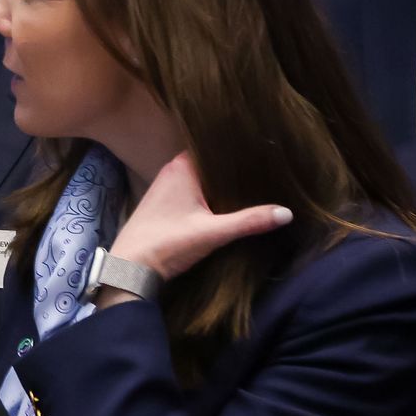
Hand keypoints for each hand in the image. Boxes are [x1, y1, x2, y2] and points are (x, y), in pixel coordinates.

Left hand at [107, 152, 292, 292]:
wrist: (129, 268)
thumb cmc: (167, 243)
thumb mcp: (213, 232)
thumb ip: (249, 221)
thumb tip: (286, 213)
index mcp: (181, 167)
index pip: (213, 147)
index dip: (235, 148)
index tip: (262, 149)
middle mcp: (171, 171)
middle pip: (208, 163)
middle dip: (231, 167)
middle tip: (264, 167)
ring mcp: (164, 188)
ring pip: (199, 178)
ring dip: (218, 183)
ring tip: (251, 182)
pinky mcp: (162, 205)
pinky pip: (191, 191)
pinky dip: (207, 195)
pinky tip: (224, 203)